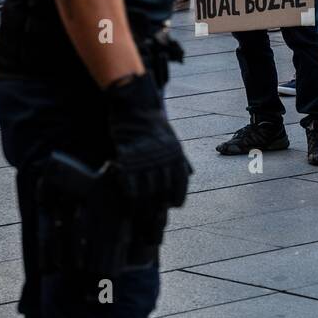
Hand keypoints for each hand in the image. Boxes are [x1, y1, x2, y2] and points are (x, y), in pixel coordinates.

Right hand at [105, 74, 189, 209]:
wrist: (135, 104)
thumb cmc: (153, 122)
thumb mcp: (172, 139)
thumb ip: (179, 158)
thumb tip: (189, 174)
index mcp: (176, 154)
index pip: (181, 184)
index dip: (178, 197)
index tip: (173, 205)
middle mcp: (163, 159)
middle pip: (163, 191)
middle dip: (158, 205)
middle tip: (153, 213)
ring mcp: (146, 160)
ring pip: (147, 191)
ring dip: (144, 204)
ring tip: (140, 209)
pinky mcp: (128, 159)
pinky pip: (131, 185)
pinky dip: (130, 194)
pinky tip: (129, 198)